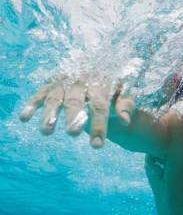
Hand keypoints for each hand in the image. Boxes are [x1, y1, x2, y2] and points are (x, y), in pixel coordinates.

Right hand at [19, 76, 134, 147]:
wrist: (100, 68)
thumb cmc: (114, 88)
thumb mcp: (124, 94)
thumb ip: (125, 105)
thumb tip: (126, 121)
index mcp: (101, 84)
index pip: (100, 106)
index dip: (99, 125)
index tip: (97, 145)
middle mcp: (81, 82)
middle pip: (75, 100)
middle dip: (73, 117)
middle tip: (72, 134)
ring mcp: (64, 82)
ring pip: (55, 98)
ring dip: (50, 114)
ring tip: (46, 132)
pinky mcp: (51, 84)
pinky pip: (40, 94)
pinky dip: (31, 104)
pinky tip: (24, 118)